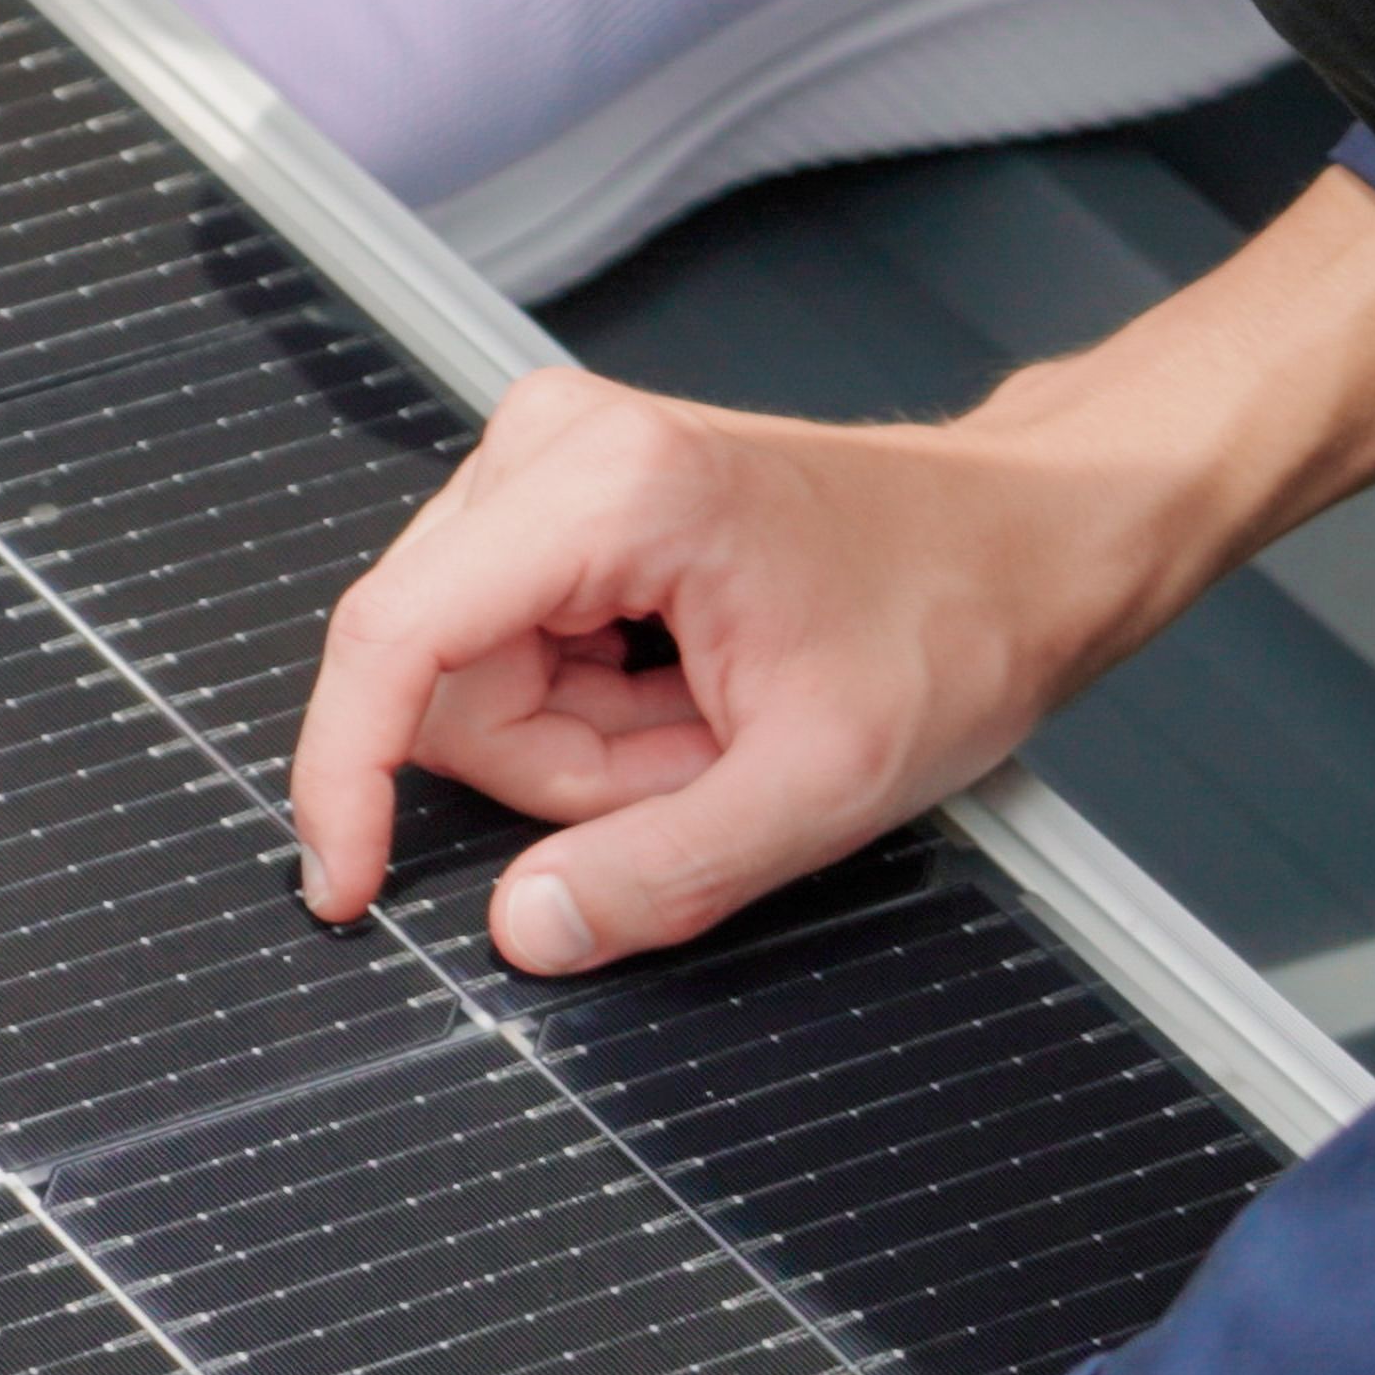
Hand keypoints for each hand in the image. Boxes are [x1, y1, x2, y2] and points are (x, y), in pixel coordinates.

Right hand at [292, 170, 1374, 971]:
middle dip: (560, 769)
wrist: (1030, 540)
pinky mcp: (560, 496)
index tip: (348, 888)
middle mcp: (554, 443)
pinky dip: (594, 714)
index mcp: (608, 486)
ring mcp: (551, 460)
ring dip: (583, 748)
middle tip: (699, 772)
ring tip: (710, 732)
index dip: (345, 781)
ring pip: (469, 679)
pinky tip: (690, 697)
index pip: (392, 640)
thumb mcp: (821, 783)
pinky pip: (506, 656)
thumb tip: (522, 930)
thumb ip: (661, 873)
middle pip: (438, 677)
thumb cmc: (955, 622)